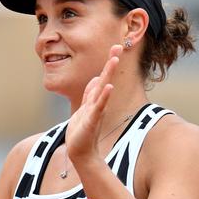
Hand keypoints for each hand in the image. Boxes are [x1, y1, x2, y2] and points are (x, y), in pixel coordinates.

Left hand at [66, 45, 121, 162]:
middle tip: (118, 46)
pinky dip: (103, 97)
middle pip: (105, 79)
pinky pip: (98, 107)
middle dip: (110, 63)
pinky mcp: (92, 120)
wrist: (80, 152)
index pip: (102, 77)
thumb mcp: (85, 109)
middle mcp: (97, 103)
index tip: (115, 47)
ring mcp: (95, 111)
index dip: (107, 63)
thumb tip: (96, 79)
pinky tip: (109, 87)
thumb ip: (90, 94)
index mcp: (94, 99)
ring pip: (102, 89)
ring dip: (108, 74)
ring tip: (113, 60)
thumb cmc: (82, 132)